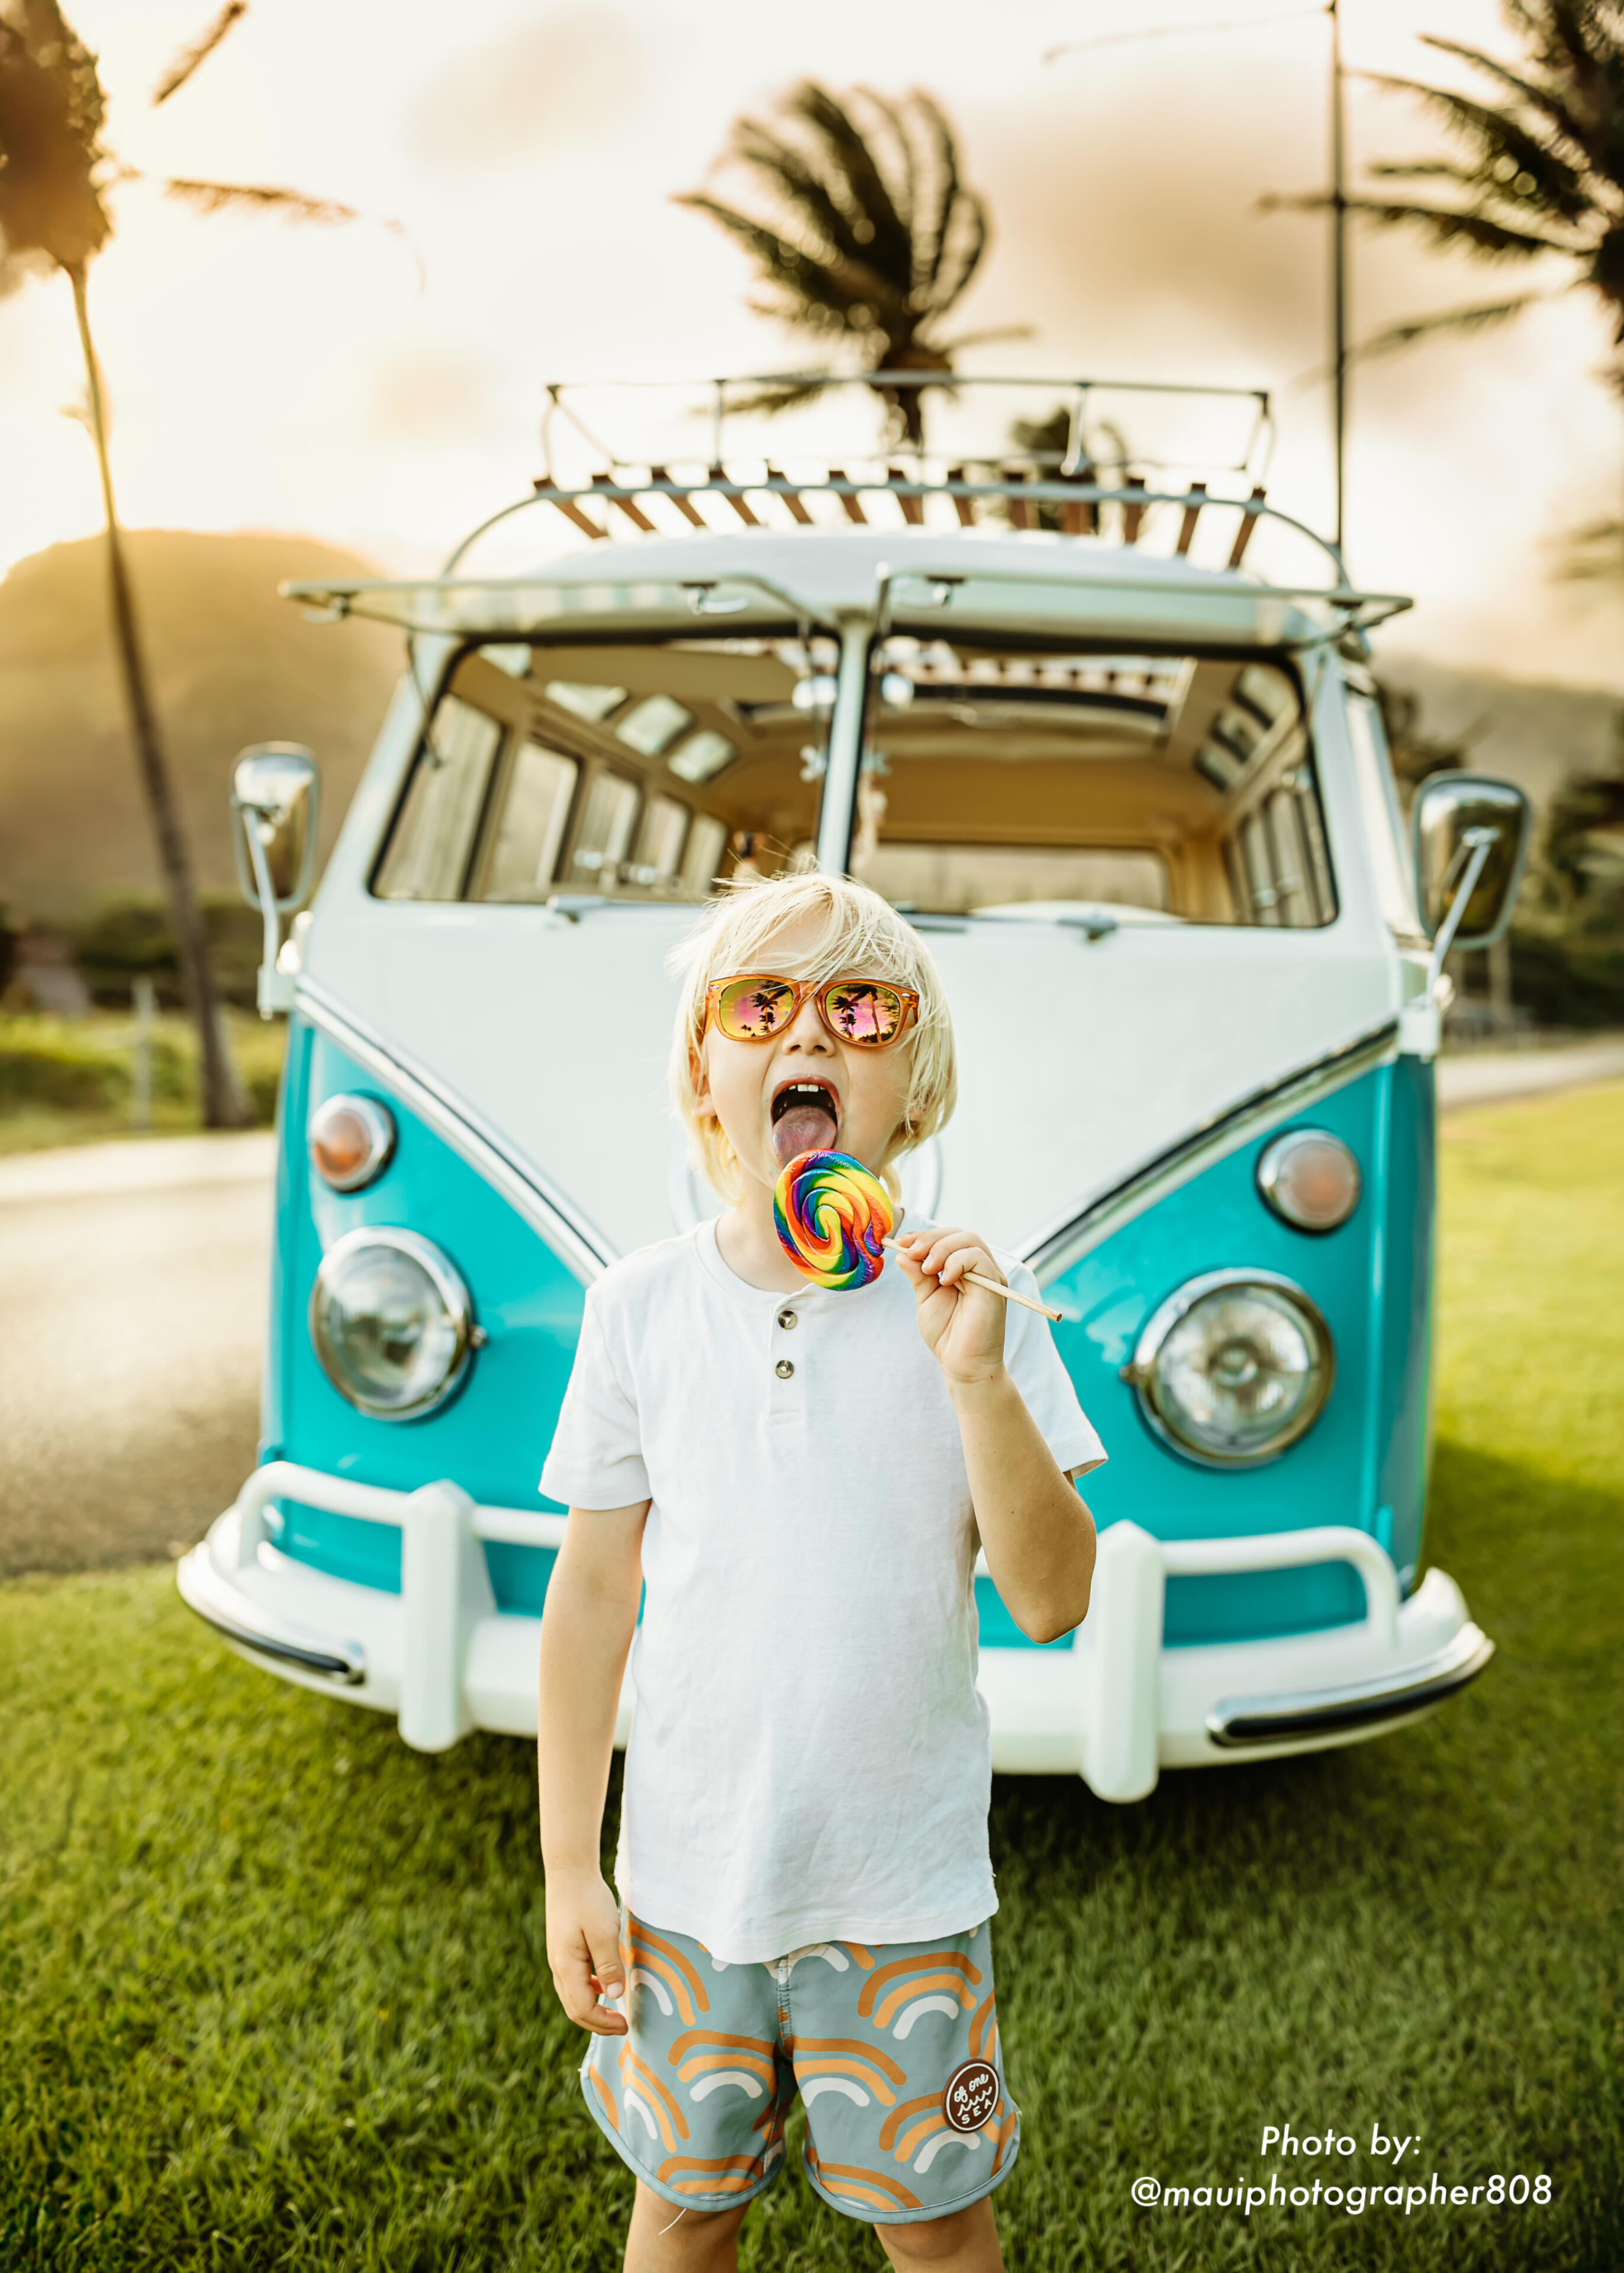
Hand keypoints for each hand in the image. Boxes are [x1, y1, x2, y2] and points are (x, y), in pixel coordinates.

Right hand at [544, 1865, 628, 2034]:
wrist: (569, 1871)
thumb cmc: (587, 1899)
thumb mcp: (603, 1931)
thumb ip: (609, 1965)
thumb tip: (616, 1996)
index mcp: (566, 1966)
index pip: (581, 2009)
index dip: (603, 2023)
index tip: (625, 2025)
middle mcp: (558, 1967)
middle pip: (574, 2008)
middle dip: (598, 2023)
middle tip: (623, 2026)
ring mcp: (558, 1958)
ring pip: (573, 1996)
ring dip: (594, 2008)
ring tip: (616, 2012)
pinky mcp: (563, 1949)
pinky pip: (574, 1981)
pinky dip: (590, 1990)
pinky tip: (606, 1985)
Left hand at [892, 1225, 1006, 1387]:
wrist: (962, 1365)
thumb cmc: (946, 1335)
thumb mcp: (926, 1298)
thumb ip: (917, 1274)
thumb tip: (902, 1252)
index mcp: (963, 1269)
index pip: (948, 1238)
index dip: (924, 1236)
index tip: (900, 1243)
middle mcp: (979, 1269)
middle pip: (959, 1234)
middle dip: (931, 1239)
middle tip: (912, 1251)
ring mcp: (988, 1276)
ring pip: (970, 1241)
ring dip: (942, 1248)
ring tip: (927, 1268)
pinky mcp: (994, 1286)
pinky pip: (978, 1259)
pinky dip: (956, 1262)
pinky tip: (943, 1280)